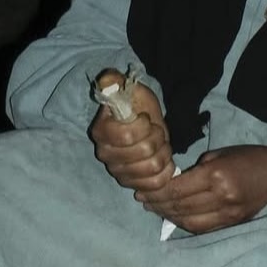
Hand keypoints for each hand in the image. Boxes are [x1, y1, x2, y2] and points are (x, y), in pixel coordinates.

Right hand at [90, 80, 175, 196]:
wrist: (143, 123)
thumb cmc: (136, 105)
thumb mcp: (129, 88)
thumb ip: (114, 81)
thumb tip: (106, 82)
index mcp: (101, 130)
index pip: (127, 135)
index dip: (144, 126)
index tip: (146, 119)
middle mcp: (105, 154)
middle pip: (144, 152)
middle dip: (158, 137)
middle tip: (157, 131)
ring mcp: (118, 171)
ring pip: (152, 167)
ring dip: (164, 153)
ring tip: (161, 144)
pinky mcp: (131, 184)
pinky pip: (155, 184)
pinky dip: (166, 171)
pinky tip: (164, 160)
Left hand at [142, 144, 266, 232]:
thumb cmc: (248, 158)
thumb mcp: (220, 154)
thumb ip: (195, 168)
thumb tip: (170, 180)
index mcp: (216, 176)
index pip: (177, 190)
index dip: (156, 193)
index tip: (141, 191)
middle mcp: (221, 197)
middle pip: (181, 207)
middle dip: (158, 205)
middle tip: (143, 201)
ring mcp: (228, 214)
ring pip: (190, 222)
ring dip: (169, 217)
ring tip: (155, 209)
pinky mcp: (233, 224)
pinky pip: (204, 229)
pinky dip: (185, 224)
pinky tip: (175, 217)